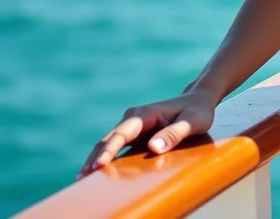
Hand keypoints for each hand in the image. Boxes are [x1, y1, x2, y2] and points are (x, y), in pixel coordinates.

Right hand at [76, 89, 218, 178]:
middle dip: (94, 158)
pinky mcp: (133, 135)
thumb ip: (174, 134)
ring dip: (95, 160)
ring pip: (108, 144)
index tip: (98, 165)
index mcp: (144, 114)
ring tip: (82, 180)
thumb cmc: (197, 111)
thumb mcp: (193, 122)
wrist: (198, 100)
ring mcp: (131, 127)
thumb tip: (153, 149)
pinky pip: (115, 148)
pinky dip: (104, 159)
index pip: (122, 134)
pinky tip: (95, 173)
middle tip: (81, 178)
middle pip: (108, 139)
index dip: (109, 150)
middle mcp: (133, 119)